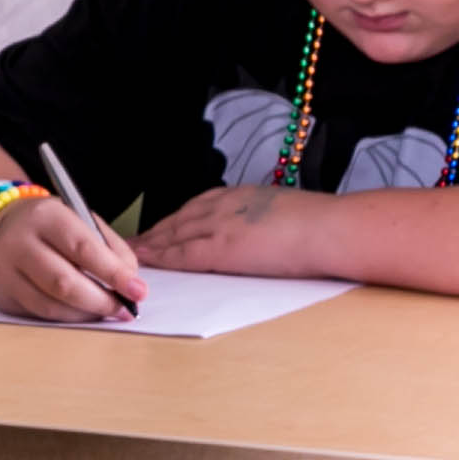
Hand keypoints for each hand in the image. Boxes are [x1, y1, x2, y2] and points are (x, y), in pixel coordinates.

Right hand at [0, 191, 143, 321]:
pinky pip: (40, 315)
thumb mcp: (81, 221)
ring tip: (107, 311)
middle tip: (125, 309)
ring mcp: (5, 271)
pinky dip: (68, 317)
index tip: (138, 291)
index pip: (83, 248)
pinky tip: (83, 312)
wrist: (0, 226)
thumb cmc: (51, 226)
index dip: (113, 273)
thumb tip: (130, 284)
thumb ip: (110, 248)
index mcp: (45, 216)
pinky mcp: (2, 295)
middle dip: (102, 301)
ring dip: (87, 314)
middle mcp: (19, 242)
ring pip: (51, 305)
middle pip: (64, 283)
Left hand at [140, 180, 333, 277]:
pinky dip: (160, 259)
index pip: (196, 207)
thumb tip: (257, 230)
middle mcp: (223, 205)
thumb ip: (259, 218)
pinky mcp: (220, 249)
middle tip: (129, 242)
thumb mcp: (280, 210)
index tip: (157, 228)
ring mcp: (219, 226)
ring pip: (173, 236)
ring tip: (128, 255)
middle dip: (153, 232)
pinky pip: (181, 255)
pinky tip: (145, 264)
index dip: (173, 220)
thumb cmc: (319, 224)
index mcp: (240, 195)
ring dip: (149, 246)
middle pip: (177, 220)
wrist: (330, 229)